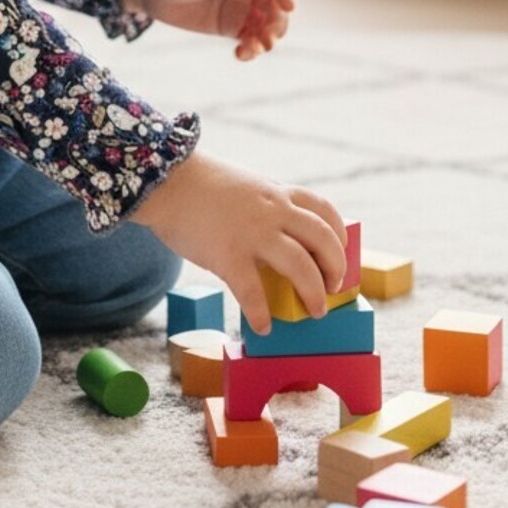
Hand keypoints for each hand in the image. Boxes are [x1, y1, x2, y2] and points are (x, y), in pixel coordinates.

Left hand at [115, 0, 292, 60]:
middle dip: (276, 21)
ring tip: (255, 49)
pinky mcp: (228, 26)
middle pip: (273, 4)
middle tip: (269, 37)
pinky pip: (248, 39)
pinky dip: (251, 48)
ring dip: (266, 37)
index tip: (289, 7)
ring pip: (264, 24)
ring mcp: (239, 7)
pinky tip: (242, 55)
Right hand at [131, 150, 346, 333]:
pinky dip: (262, 314)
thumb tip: (280, 237)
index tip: (341, 253)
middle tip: (332, 289)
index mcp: (276, 192)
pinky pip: (253, 292)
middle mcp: (272, 210)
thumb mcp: (245, 185)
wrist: (165, 180)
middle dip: (335, 268)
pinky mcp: (228, 255)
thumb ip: (266, 206)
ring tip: (314, 312)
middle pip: (323, 239)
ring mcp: (252, 233)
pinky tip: (263, 327)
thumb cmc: (200, 185)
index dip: (340, 234)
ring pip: (301, 265)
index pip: (324, 210)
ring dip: (313, 293)